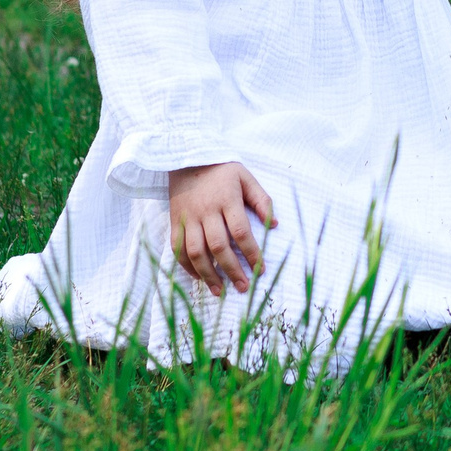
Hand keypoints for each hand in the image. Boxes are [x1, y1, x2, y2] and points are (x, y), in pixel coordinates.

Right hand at [168, 161, 275, 297]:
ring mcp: (188, 218)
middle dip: (232, 270)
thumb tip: (275, 225)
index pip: (241, 232)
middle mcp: (206, 211)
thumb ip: (261, 200)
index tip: (261, 269)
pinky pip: (178, 248)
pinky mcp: (175, 222)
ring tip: (220, 291)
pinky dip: (187, 266)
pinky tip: (199, 278)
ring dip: (208, 275)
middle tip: (244, 288)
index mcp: (227, 200)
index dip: (251, 253)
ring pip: (196, 252)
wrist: (187, 159)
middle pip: (219, 246)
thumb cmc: (222, 170)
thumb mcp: (246, 177)